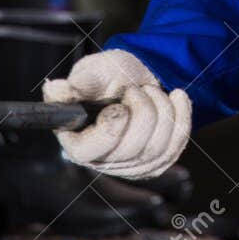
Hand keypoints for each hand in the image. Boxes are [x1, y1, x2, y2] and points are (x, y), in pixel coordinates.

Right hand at [41, 49, 190, 179]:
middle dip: (142, 109)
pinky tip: (178, 97)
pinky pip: (177, 145)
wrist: (137, 77)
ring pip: (158, 147)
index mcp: (77, 141)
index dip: (110, 129)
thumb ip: (78, 83)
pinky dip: (181, 116)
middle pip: (132, 149)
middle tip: (137, 89)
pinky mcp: (156, 163)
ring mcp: (131, 166)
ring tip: (152, 91)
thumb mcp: (92, 72)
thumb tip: (57, 89)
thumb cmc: (109, 76)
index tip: (120, 106)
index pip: (90, 151)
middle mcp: (102, 160)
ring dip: (162, 109)